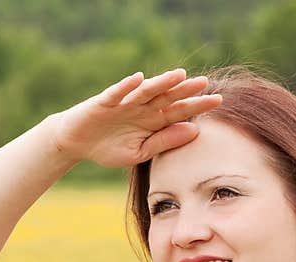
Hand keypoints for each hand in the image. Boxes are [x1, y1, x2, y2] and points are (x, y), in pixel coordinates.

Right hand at [46, 68, 222, 168]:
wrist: (76, 143)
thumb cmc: (108, 148)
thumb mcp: (139, 152)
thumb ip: (164, 142)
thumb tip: (194, 131)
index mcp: (152, 120)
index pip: (179, 111)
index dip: (197, 106)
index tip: (218, 101)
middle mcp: (141, 107)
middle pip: (167, 97)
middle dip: (185, 90)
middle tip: (205, 83)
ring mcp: (124, 102)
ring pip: (146, 91)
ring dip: (162, 82)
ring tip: (179, 75)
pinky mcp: (104, 101)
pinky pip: (117, 92)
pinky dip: (127, 86)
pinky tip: (140, 78)